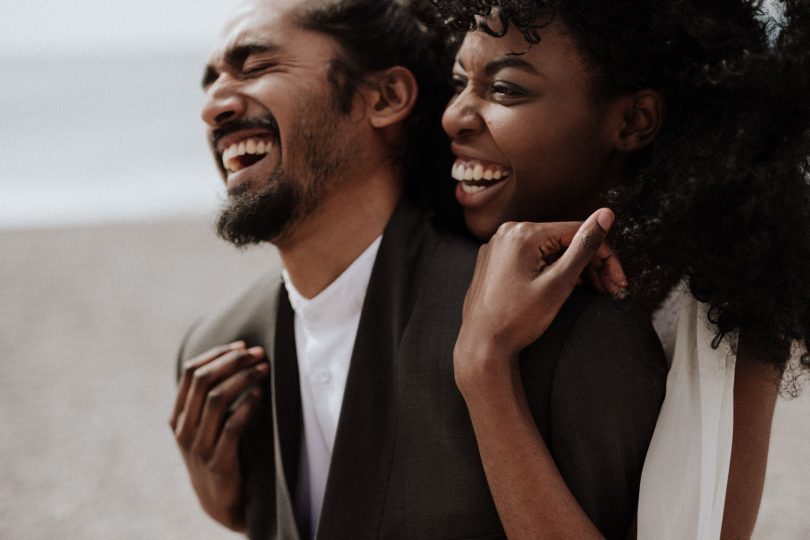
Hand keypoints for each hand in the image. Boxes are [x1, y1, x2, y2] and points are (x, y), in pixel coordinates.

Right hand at [169, 341, 268, 530]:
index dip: (216, 353)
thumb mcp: (205, 425)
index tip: (242, 344)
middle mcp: (184, 429)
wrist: (218, 499)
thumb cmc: (217, 452)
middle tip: (258, 353)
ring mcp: (198, 446)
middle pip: (203, 380)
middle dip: (233, 361)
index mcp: (178, 415)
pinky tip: (260, 395)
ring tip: (263, 368)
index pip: (190, 372)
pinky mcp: (218, 462)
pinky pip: (232, 426)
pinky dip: (247, 406)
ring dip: (243, 378)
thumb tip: (239, 353)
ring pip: (217, 399)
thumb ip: (211, 397)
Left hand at [455, 209, 622, 388]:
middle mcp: (506, 233)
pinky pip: (529, 258)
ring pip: (548, 249)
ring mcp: (497, 247)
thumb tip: (606, 214)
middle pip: (563, 240)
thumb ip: (584, 248)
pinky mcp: (493, 262)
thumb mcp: (558, 284)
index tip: (618, 283)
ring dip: (573, 267)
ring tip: (593, 291)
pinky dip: (549, 270)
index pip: (578, 232)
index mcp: (523, 234)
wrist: (480, 346)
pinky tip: (564, 288)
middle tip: (611, 290)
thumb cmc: (517, 320)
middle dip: (591, 264)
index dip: (605, 257)